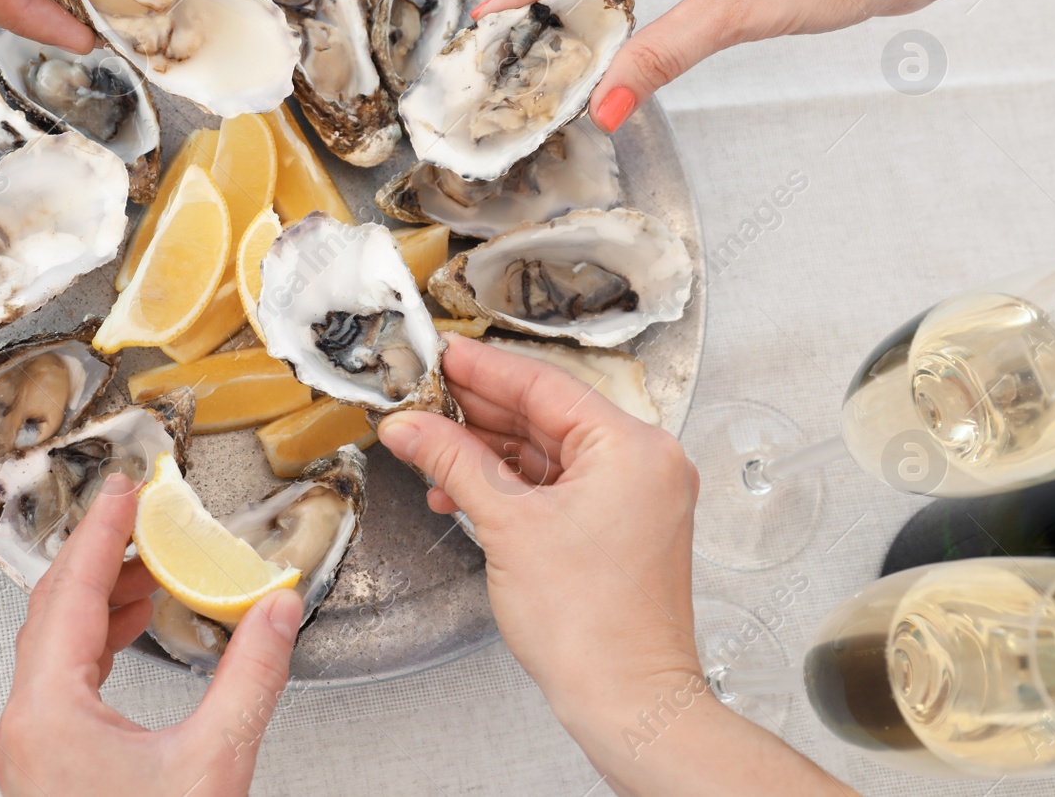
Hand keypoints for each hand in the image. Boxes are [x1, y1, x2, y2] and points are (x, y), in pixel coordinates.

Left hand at [0, 474, 304, 796]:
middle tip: (138, 509)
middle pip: (53, 608)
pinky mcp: (48, 764)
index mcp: (49, 715)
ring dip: (104, 594)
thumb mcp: (215, 765)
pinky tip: (139, 623)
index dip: (102, 530)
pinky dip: (101, 635)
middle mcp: (27, 726)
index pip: (71, 593)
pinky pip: (64, 674)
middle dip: (101, 552)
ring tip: (153, 561)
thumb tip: (277, 613)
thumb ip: (250, 678)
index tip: (124, 486)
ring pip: (55, 641)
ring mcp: (32, 747)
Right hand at [379, 336, 702, 718]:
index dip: (482, 369)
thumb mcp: (506, 524)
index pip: (544, 385)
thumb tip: (410, 426)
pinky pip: (558, 484)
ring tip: (429, 447)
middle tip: (421, 399)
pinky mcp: (619, 525)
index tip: (440, 354)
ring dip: (487, 451)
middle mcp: (644, 462)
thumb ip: (453, 462)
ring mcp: (635, 495)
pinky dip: (511, 484)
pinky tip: (461, 490)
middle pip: (546, 415)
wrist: (625, 700)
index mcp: (632, 446)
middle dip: (477, 412)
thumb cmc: (590, 626)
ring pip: (548, 451)